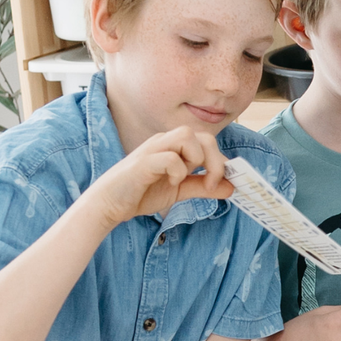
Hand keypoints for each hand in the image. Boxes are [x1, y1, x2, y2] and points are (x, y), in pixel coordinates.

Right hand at [83, 127, 231, 225]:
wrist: (108, 205)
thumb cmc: (141, 193)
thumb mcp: (179, 191)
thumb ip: (202, 187)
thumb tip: (231, 187)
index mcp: (174, 146)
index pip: (207, 141)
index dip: (221, 160)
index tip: (223, 182)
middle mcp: (165, 142)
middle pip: (202, 135)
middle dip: (214, 160)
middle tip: (210, 183)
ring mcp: (153, 149)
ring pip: (187, 136)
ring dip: (196, 159)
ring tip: (188, 180)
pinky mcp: (142, 163)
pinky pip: (170, 157)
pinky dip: (177, 171)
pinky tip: (170, 183)